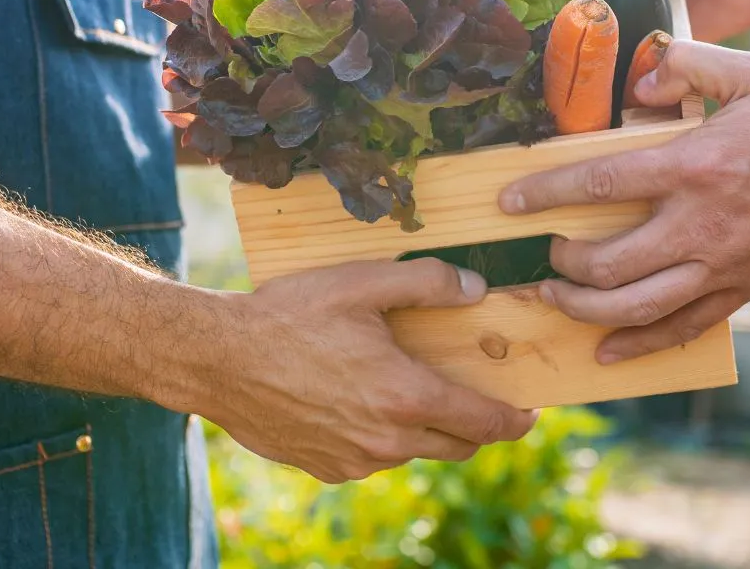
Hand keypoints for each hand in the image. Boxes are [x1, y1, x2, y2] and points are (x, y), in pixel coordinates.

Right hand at [205, 259, 536, 482]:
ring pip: (415, 452)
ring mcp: (353, 461)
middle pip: (457, 446)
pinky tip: (366, 398)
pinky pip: (375, 458)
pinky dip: (387, 435)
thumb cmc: (292, 315)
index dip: (515, 420)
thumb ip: (428, 282)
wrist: (218, 359)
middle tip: (480, 396)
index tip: (531, 411)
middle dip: (479, 426)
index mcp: (404, 396)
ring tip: (417, 387)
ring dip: (428, 427)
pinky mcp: (325, 468)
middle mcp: (385, 441)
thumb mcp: (363, 283)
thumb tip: (476, 290)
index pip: (483, 423)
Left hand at [499, 41, 749, 362]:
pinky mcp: (744, 290)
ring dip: (584, 310)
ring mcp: (723, 265)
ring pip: (637, 308)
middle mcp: (701, 224)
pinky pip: (683, 328)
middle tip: (543, 254)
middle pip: (607, 264)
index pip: (597, 184)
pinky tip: (609, 353)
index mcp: (694, 164)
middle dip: (560, 265)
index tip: (507, 202)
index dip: (543, 193)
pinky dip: (640, 346)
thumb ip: (687, 67)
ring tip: (555, 300)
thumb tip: (637, 83)